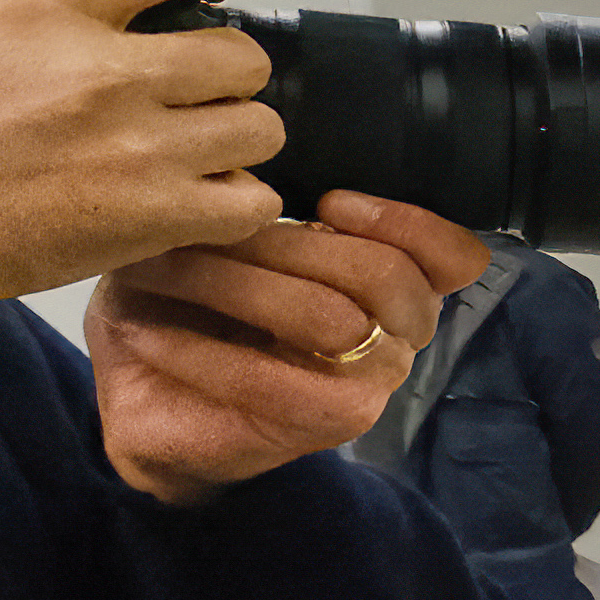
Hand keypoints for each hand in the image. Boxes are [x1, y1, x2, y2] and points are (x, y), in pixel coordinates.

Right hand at [0, 0, 282, 342]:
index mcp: (33, 8)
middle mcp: (97, 72)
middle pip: (238, 51)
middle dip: (224, 60)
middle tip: (197, 77)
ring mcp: (128, 150)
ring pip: (257, 127)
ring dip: (236, 131)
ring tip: (200, 140)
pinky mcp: (138, 221)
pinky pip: (246, 205)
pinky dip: (236, 203)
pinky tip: (197, 198)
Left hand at [84, 190, 488, 502]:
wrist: (146, 401)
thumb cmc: (187, 308)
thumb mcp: (221, 245)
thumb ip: (264, 213)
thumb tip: (258, 173)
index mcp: (390, 287)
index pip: (453, 257)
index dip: (406, 222)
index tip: (328, 201)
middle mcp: (397, 337)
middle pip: (388, 275)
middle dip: (285, 244)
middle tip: (205, 232)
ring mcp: (370, 386)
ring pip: (332, 320)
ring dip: (234, 285)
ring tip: (160, 270)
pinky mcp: (325, 426)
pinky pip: (270, 379)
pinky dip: (199, 350)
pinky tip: (145, 331)